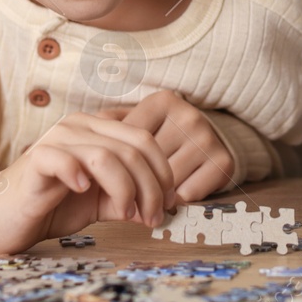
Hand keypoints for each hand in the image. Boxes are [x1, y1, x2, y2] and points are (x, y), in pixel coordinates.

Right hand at [0, 110, 175, 254]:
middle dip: (151, 187)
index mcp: (98, 130)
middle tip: (153, 218)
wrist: (2, 218)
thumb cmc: (52, 206)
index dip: (163, 173)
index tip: (168, 205)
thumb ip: (129, 198)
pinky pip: (62, 158)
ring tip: (126, 215)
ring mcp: (57, 140)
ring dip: (126, 190)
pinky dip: (79, 174)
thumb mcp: (100, 202)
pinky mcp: (36, 161)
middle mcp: (80, 127)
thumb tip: (164, 207)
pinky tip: (84, 191)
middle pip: (133, 147)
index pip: (145, 140)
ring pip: (107, 155)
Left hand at [97, 89, 234, 201]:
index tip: (110, 177)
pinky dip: (178, 200)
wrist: (212, 140)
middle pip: (148, 164)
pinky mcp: (223, 162)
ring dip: (156, 195)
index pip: (130, 142)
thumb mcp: (139, 123)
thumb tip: (78, 137)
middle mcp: (188, 115)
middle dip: (136, 183)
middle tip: (127, 195)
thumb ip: (111, 127)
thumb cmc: (166, 135)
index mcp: (163, 101)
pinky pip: (188, 193)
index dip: (118, 164)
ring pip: (167, 182)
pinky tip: (173, 195)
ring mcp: (207, 138)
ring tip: (150, 195)